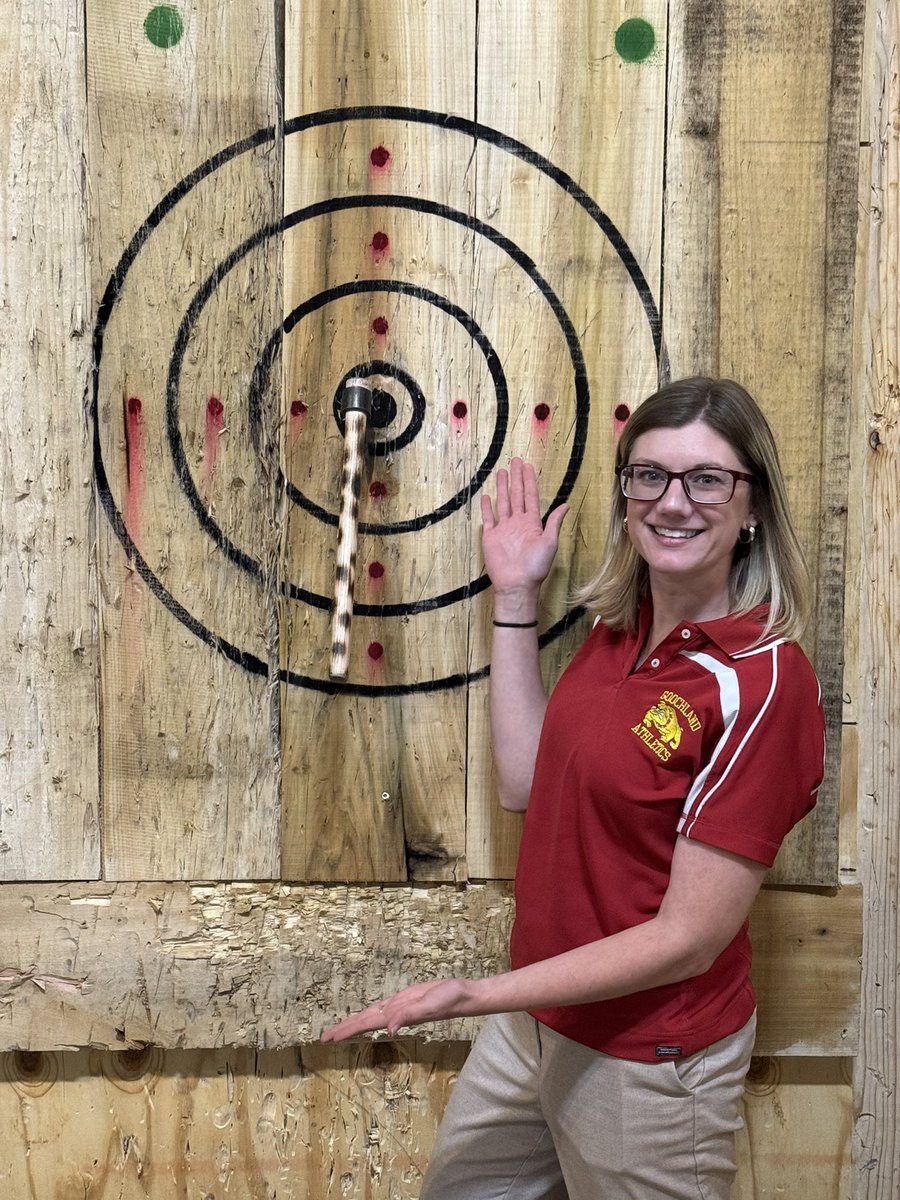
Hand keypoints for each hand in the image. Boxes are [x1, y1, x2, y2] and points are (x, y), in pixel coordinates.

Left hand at [320, 977, 474, 1041]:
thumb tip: (388, 1029)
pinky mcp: (405, 1000)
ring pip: (371, 1015)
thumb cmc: (447, 1001)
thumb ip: (408, 1016)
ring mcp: (398, 1007)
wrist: (461, 996)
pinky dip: (371, 1013)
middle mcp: (393, 1013)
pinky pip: (383, 1007)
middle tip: (324, 1038)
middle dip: (344, 1029)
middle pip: (363, 1021)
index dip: (346, 1030)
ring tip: (339, 1030)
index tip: (329, 1039)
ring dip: (355, 1022)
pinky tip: (368, 1016)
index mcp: (394, 1015)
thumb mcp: (427, 1007)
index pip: (364, 1023)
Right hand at [481, 458, 567, 600]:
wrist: (517, 584)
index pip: (530, 496)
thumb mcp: (550, 542)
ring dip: (502, 487)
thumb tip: (566, 504)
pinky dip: (487, 507)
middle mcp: (517, 523)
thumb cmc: (535, 567)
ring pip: (503, 503)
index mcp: (532, 523)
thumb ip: (554, 522)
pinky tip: (487, 496)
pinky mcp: (491, 537)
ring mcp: (504, 529)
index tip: (528, 466)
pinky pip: (489, 518)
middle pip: (517, 495)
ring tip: (501, 471)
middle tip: (515, 460)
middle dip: (516, 478)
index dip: (529, 481)